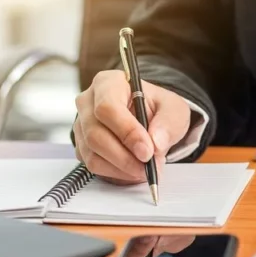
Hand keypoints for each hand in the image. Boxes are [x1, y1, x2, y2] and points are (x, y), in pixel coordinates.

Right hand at [73, 70, 190, 183]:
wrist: (149, 117)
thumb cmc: (157, 108)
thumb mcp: (174, 109)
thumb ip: (168, 123)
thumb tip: (156, 142)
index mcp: (108, 83)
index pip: (107, 107)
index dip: (127, 132)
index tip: (147, 151)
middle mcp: (88, 102)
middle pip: (95, 134)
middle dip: (124, 156)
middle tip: (148, 166)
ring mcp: (81, 125)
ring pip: (92, 153)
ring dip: (121, 167)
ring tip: (145, 169)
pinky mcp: (81, 145)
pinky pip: (93, 164)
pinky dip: (115, 172)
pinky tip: (133, 170)